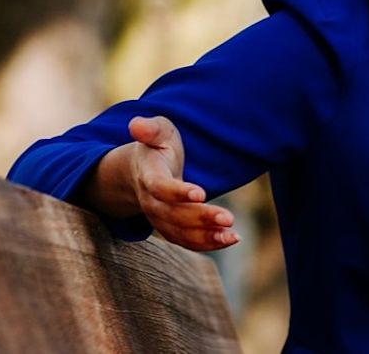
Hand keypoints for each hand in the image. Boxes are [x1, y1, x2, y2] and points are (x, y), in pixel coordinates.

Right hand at [125, 115, 240, 251]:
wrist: (144, 170)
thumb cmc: (158, 146)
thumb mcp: (157, 131)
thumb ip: (150, 128)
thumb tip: (137, 124)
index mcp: (148, 175)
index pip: (160, 187)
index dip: (177, 192)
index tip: (201, 193)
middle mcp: (151, 201)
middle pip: (173, 215)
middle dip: (200, 218)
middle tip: (228, 218)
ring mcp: (159, 218)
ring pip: (180, 233)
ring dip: (206, 237)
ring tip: (232, 236)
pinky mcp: (170, 228)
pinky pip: (186, 241)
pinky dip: (206, 243)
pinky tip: (230, 239)